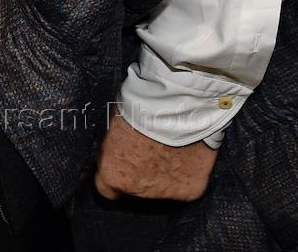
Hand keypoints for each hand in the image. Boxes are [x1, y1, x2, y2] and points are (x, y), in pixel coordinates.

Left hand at [94, 114, 216, 201]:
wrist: (174, 106)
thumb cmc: (140, 107)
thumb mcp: (114, 124)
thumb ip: (115, 148)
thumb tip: (117, 150)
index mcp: (114, 174)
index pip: (106, 189)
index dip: (115, 173)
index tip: (120, 162)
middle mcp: (138, 190)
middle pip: (136, 188)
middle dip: (141, 171)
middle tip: (149, 148)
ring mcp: (167, 192)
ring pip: (162, 188)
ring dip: (164, 172)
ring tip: (169, 147)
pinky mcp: (191, 189)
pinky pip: (186, 184)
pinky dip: (187, 172)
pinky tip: (186, 153)